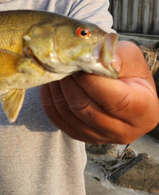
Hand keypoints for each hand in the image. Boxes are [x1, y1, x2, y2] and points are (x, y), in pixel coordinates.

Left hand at [40, 41, 158, 143]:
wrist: (123, 86)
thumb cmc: (129, 70)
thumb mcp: (130, 57)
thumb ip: (117, 57)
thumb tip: (97, 58)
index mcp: (144, 111)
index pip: (115, 100)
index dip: (92, 82)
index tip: (79, 63)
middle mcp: (124, 131)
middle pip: (86, 109)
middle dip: (70, 83)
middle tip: (62, 62)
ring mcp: (100, 137)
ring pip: (69, 114)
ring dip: (57, 89)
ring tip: (55, 68)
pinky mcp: (80, 136)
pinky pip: (57, 119)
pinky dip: (50, 98)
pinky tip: (52, 82)